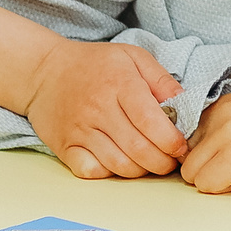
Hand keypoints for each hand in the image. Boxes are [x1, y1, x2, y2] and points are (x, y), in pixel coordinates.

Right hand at [26, 40, 186, 179]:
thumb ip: (162, 80)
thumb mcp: (133, 57)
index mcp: (120, 84)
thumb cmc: (95, 63)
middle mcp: (99, 109)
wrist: (44, 72)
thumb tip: (186, 105)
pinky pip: (91, 171)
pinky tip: (118, 163)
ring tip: (149, 163)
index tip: (182, 148)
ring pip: (118, 165)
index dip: (171, 141)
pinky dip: (109, 173)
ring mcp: (80, 130)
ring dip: (141, 171)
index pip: (151, 121)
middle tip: (171, 161)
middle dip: (163, 162)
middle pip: (138, 149)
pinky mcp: (65, 147)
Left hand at [180, 93, 230, 193]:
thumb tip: (189, 156)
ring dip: (219, 180)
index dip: (211, 155)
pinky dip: (229, 189)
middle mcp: (222, 112)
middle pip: (188, 159)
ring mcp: (227, 133)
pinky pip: (207, 187)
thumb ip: (223, 129)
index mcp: (226, 102)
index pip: (189, 139)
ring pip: (193, 175)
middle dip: (212, 169)